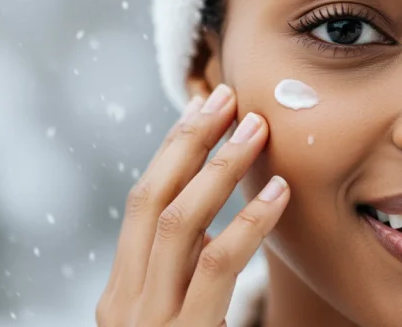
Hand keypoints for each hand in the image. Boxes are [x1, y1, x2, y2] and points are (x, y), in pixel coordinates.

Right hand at [96, 84, 289, 326]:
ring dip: (220, 167)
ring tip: (256, 128)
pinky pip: (217, 262)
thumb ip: (183, 273)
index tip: (201, 107)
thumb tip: (212, 225)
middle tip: (226, 97)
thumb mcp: (178, 315)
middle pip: (151, 198)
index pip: (142, 202)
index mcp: (121, 290)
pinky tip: (280, 192)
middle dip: (189, 140)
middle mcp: (123, 301)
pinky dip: (250, 220)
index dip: (171, 149)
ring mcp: (148, 319)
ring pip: (179, 221)